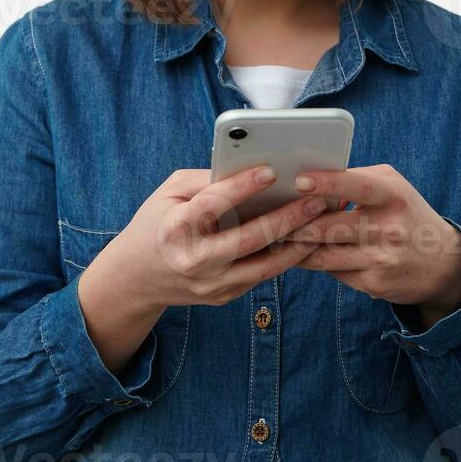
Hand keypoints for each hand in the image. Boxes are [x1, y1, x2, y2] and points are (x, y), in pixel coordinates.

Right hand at [101, 166, 327, 312]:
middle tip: (317, 198)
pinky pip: (262, 274)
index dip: (242, 187)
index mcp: (175, 228)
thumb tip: (249, 165)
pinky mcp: (224, 296)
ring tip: (323, 219)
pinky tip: (306, 237)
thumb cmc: (157, 222)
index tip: (271, 170)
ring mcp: (211, 284)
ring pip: (264, 264)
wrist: (137, 278)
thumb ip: (205, 179)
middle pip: (248, 239)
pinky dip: (286, 256)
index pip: (212, 204)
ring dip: (298, 241)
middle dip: (287, 217)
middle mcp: (194, 260)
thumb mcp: (169, 192)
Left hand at [284, 164, 460, 322]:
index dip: (326, 184)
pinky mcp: (373, 285)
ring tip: (273, 237)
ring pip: (323, 254)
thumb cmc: (406, 214)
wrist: (441, 263)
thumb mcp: (393, 187)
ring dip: (294, 247)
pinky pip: (332, 272)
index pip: (356, 187)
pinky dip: (313, 262)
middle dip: (294, 223)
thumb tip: (309, 181)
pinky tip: (299, 255)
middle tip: (267, 216)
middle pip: (329, 227)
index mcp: (392, 197)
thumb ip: (355, 180)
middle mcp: (388, 229)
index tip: (298, 180)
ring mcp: (380, 260)